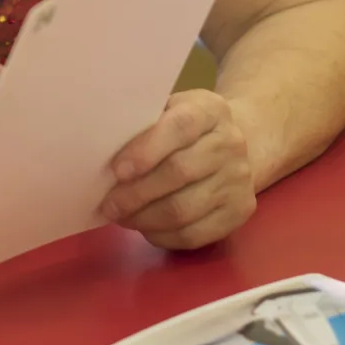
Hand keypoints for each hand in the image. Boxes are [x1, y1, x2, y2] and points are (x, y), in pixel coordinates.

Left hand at [102, 90, 255, 248]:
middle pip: (180, 172)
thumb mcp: (168, 109)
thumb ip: (143, 124)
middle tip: (109, 204)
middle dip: (137, 192)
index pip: (179, 127)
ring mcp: (239, 179)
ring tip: (121, 217)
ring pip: (186, 208)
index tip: (117, 170)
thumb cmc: (183, 125)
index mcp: (209, 110)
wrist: (235, 142)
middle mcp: (231, 143)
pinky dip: (164, 235)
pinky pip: (197, 234)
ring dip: (146, 218)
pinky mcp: (242, 211)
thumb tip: (102, 151)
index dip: (146, 150)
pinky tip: (144, 228)